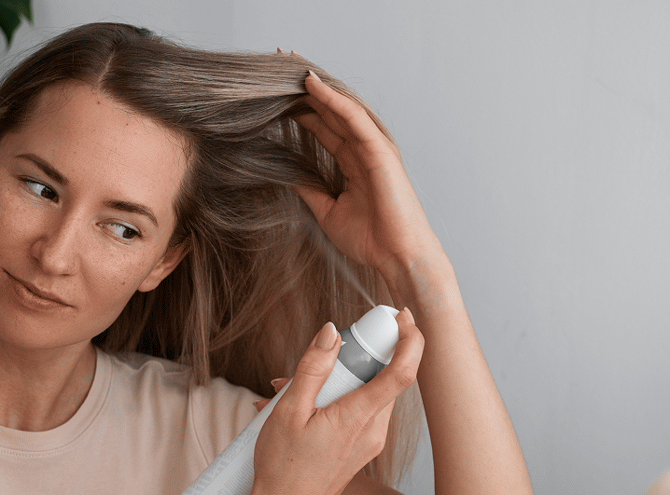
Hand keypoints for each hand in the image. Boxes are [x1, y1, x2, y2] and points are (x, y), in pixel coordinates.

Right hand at [242, 309, 422, 494]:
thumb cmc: (281, 470)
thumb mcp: (288, 411)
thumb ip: (311, 368)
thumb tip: (331, 332)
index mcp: (359, 418)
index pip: (402, 372)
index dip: (410, 339)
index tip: (403, 316)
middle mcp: (373, 431)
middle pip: (382, 377)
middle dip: (354, 356)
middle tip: (320, 354)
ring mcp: (369, 443)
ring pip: (366, 394)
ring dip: (337, 380)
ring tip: (286, 389)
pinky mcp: (360, 451)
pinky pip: (357, 412)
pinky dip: (335, 400)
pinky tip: (297, 407)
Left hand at [294, 72, 444, 280]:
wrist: (396, 257)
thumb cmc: (370, 239)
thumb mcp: (327, 211)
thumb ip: (309, 189)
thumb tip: (285, 173)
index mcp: (352, 162)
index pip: (322, 125)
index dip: (299, 108)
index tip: (273, 94)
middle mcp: (362, 149)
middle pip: (329, 109)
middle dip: (304, 88)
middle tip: (277, 64)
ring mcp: (373, 147)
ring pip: (340, 106)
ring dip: (316, 84)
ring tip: (289, 63)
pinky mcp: (379, 150)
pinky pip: (353, 117)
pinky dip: (333, 98)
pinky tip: (312, 84)